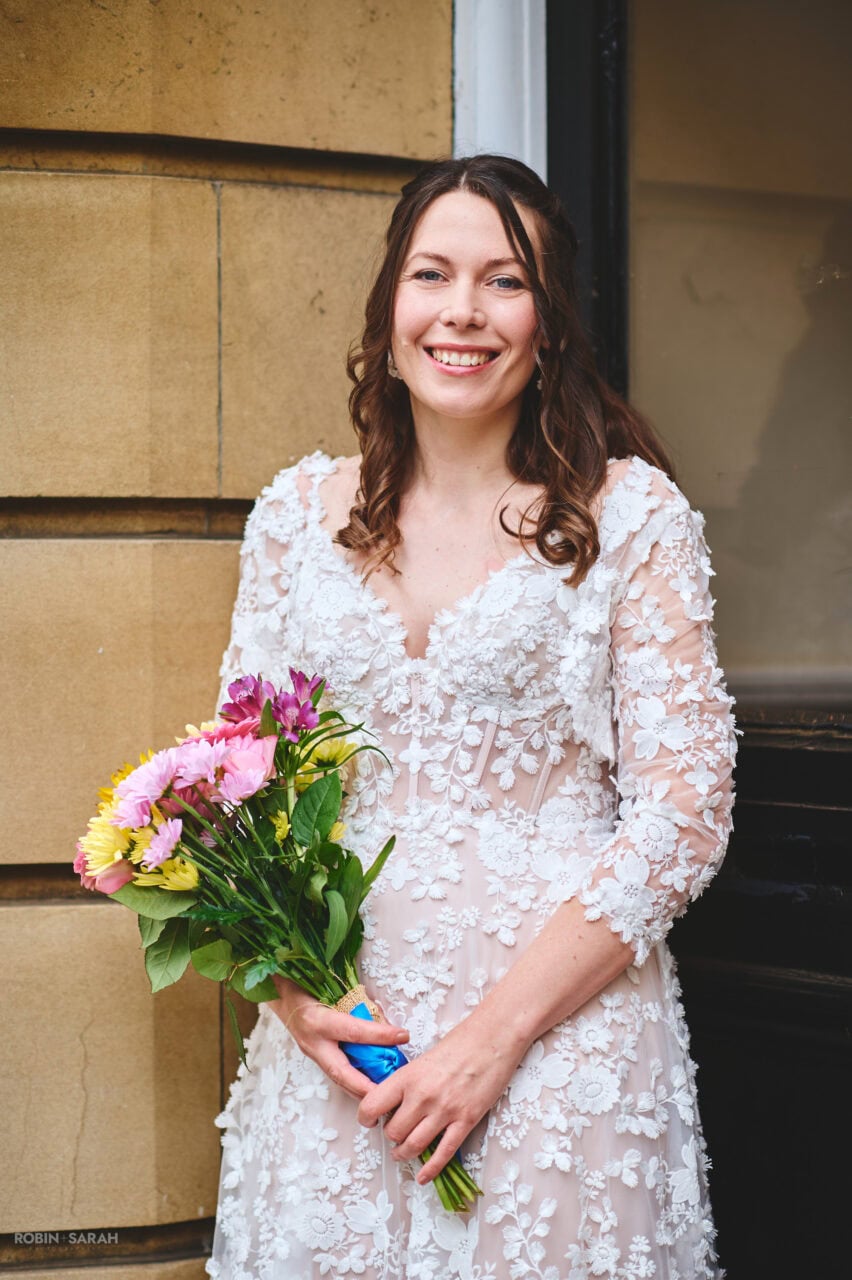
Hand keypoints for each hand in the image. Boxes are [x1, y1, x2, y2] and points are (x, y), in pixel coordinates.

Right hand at [267, 977, 409, 1100]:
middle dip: (365, 1087)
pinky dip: (353, 1081)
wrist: (281, 993)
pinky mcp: (314, 1057)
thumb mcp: (333, 988)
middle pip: (342, 1072)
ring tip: (384, 1094)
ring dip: (360, 1089)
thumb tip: (386, 1022)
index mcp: (318, 1020)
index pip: (354, 1031)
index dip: (380, 1035)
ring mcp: (312, 1053)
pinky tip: (368, 1084)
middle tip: (388, 1095)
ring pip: (338, 1078)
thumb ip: (358, 1004)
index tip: (403, 1036)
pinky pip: (335, 1073)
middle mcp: (313, 1042)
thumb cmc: (307, 985)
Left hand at [357, 1013, 526, 1182]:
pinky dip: (431, 1170)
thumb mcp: (425, 1058)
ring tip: (403, 1153)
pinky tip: (423, 1177)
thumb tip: (396, 1102)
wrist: (493, 1038)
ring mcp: (444, 1111)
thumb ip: (409, 1081)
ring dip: (404, 1154)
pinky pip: (443, 1154)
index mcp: (408, 1076)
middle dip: (391, 1136)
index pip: (371, 1105)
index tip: (371, 1120)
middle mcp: (422, 1096)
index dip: (366, 1117)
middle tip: (395, 1132)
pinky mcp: (466, 1121)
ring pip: (413, 1146)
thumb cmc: (461, 1042)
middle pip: (393, 1132)